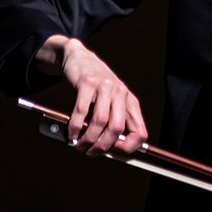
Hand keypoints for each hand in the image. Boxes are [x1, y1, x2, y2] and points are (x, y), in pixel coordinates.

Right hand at [35, 36, 147, 155]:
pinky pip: (81, 111)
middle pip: (117, 128)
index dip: (129, 147)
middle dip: (103, 146)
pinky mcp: (87, 83)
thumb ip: (112, 122)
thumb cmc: (96, 85)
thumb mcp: (111, 102)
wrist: (80, 59)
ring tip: (79, 144)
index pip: (140, 132)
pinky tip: (71, 133)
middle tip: (91, 152)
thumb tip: (108, 149)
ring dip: (87, 138)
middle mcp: (121, 94)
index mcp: (130, 102)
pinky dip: (75, 127)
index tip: (114, 153)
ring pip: (99, 121)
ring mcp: (105, 87)